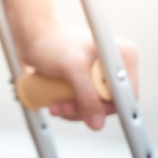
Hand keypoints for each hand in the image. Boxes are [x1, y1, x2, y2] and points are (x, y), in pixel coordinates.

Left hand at [21, 24, 138, 130]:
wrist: (31, 33)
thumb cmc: (51, 42)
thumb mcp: (72, 69)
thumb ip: (87, 96)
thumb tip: (97, 124)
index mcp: (123, 57)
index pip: (126, 96)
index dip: (106, 108)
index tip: (85, 112)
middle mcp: (115, 65)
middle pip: (109, 104)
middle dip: (84, 109)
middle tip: (61, 106)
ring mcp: (100, 74)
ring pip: (94, 106)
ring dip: (73, 110)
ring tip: (55, 104)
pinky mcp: (86, 80)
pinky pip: (84, 102)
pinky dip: (70, 106)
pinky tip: (56, 102)